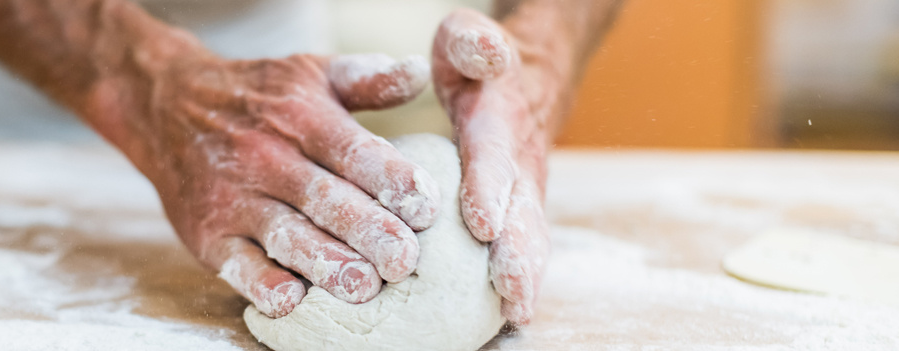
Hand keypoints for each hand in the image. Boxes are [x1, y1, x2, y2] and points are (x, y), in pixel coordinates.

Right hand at [84, 35, 439, 317]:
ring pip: (285, 235)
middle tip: (405, 260)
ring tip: (363, 287)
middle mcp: (267, 157)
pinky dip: (260, 283)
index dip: (391, 179)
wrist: (166, 106)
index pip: (352, 151)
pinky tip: (290, 300)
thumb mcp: (312, 73)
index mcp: (302, 117)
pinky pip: (237, 263)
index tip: (426, 206)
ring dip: (324, 262)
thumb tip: (419, 72)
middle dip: (368, 231)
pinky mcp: (209, 235)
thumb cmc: (258, 97)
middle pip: (325, 198)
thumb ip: (368, 78)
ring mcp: (235, 199)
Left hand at [431, 9, 559, 324]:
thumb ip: (472, 41)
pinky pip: (525, 254)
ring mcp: (526, 196)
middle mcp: (520, 165)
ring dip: (526, 280)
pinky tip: (506, 327)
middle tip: (511, 293)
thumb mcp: (468, 41)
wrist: (527, 83)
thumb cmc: (478, 67)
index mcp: (501, 124)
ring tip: (516, 319)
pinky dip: (521, 289)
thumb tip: (484, 53)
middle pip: (523, 213)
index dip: (490, 188)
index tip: (482, 223)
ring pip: (531, 241)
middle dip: (518, 254)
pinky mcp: (521, 217)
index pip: (496, 156)